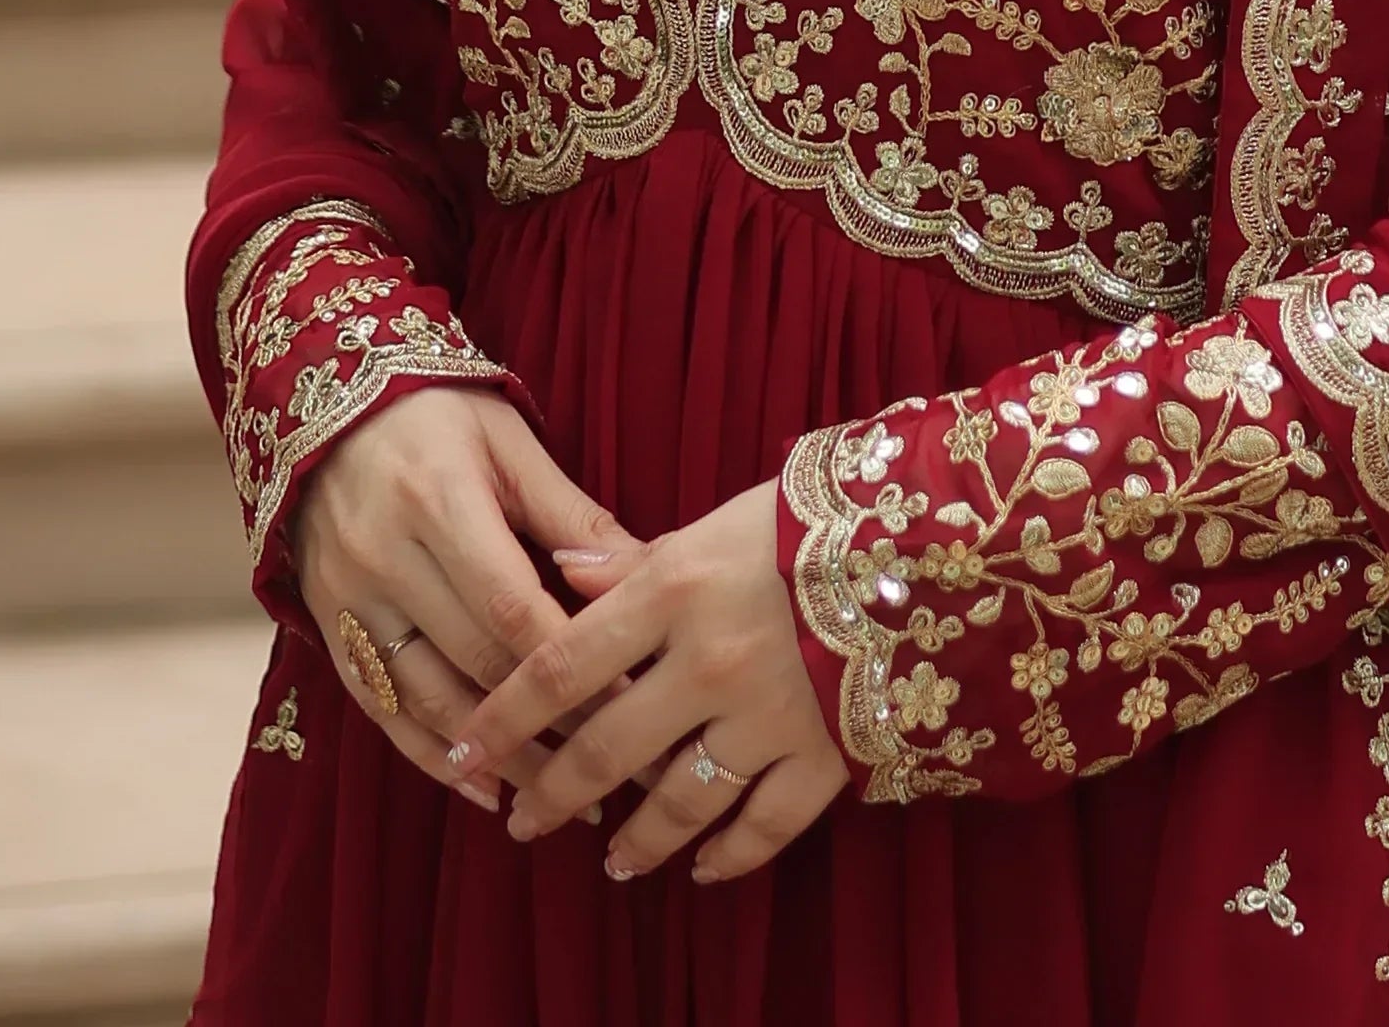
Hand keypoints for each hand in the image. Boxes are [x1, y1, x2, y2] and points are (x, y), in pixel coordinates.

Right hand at [291, 385, 643, 811]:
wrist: (328, 405)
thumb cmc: (441, 415)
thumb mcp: (511, 444)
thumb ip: (572, 515)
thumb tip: (649, 573)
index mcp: (438, 500)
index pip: (511, 605)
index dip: (572, 663)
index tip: (630, 703)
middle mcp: (384, 555)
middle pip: (473, 660)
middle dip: (547, 720)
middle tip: (614, 763)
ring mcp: (346, 596)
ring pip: (426, 699)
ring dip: (495, 758)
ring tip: (560, 795)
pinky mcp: (325, 624)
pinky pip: (380, 708)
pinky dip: (430, 756)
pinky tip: (483, 789)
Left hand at [447, 479, 848, 881]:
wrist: (924, 539)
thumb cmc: (807, 519)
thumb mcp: (712, 523)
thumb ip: (634, 560)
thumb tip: (560, 574)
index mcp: (672, 591)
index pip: (559, 666)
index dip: (502, 716)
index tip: (463, 752)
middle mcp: (706, 663)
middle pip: (605, 749)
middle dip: (552, 793)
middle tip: (522, 820)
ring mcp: (765, 717)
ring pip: (678, 802)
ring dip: (635, 841)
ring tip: (611, 861)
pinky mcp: (823, 754)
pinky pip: (764, 826)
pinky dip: (728, 856)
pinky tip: (703, 869)